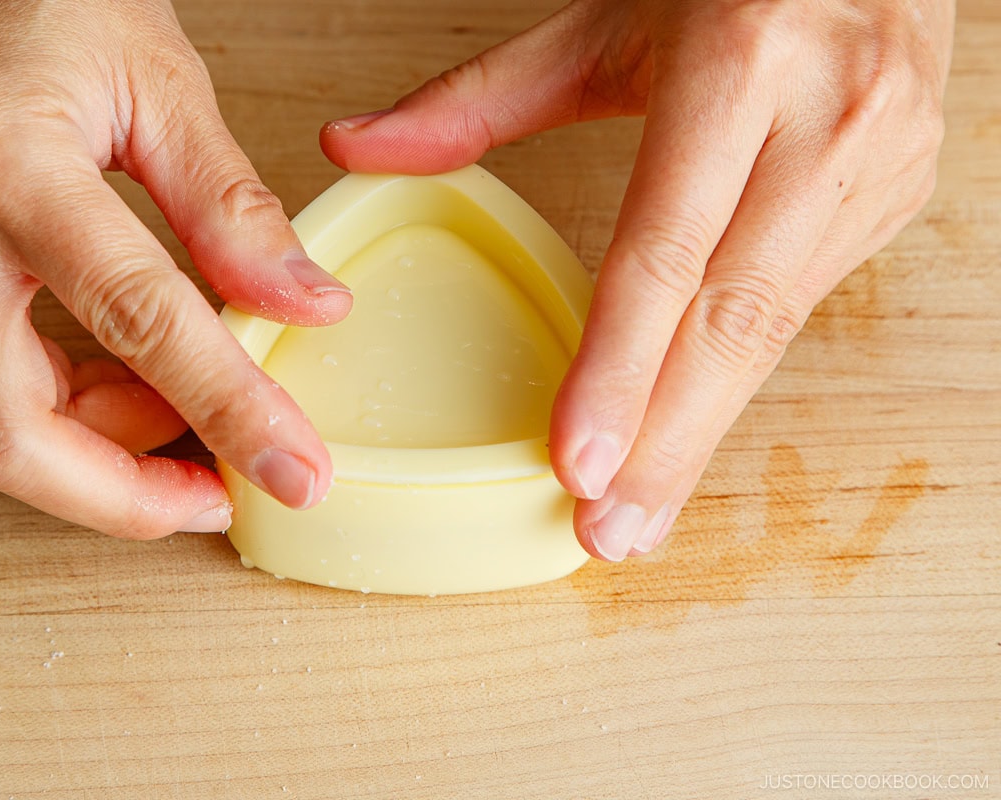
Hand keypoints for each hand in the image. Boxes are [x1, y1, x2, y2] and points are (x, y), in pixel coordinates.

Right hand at [0, 0, 350, 537]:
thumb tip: (305, 305)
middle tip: (225, 491)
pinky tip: (146, 385)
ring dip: (112, 451)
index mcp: (0, 162)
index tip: (295, 468)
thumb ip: (231, 205)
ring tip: (203, 420)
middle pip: (16, 435)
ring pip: (0, 425)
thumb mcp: (158, 80)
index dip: (227, 409)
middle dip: (130, 495)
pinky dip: (80, 406)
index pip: (136, 321)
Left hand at [320, 0, 953, 560]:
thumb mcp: (606, 24)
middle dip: (665, 440)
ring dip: (702, 431)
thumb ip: (479, 96)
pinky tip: (686, 431)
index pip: (667, 251)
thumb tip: (357, 148)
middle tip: (606, 529)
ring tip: (640, 510)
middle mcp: (823, 123)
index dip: (620, 366)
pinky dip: (734, 380)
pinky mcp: (894, 200)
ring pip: (773, 331)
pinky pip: (798, 311)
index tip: (574, 460)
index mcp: (740, 66)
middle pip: (731, 319)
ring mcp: (874, 167)